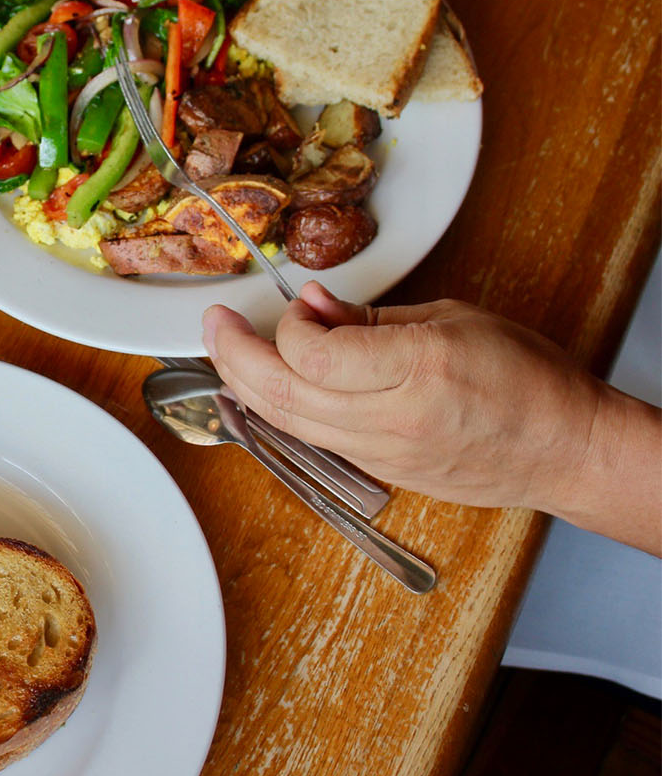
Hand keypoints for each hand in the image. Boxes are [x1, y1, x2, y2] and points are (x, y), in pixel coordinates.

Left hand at [201, 282, 661, 551]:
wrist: (563, 449)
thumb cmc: (524, 377)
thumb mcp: (453, 319)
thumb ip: (371, 317)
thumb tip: (312, 303)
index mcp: (417, 369)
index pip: (314, 356)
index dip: (287, 327)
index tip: (296, 304)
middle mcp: (393, 418)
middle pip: (284, 395)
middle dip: (234, 356)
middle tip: (213, 322)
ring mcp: (382, 454)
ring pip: (287, 423)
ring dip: (244, 385)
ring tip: (224, 350)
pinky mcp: (378, 472)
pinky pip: (310, 438)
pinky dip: (278, 409)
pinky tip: (265, 384)